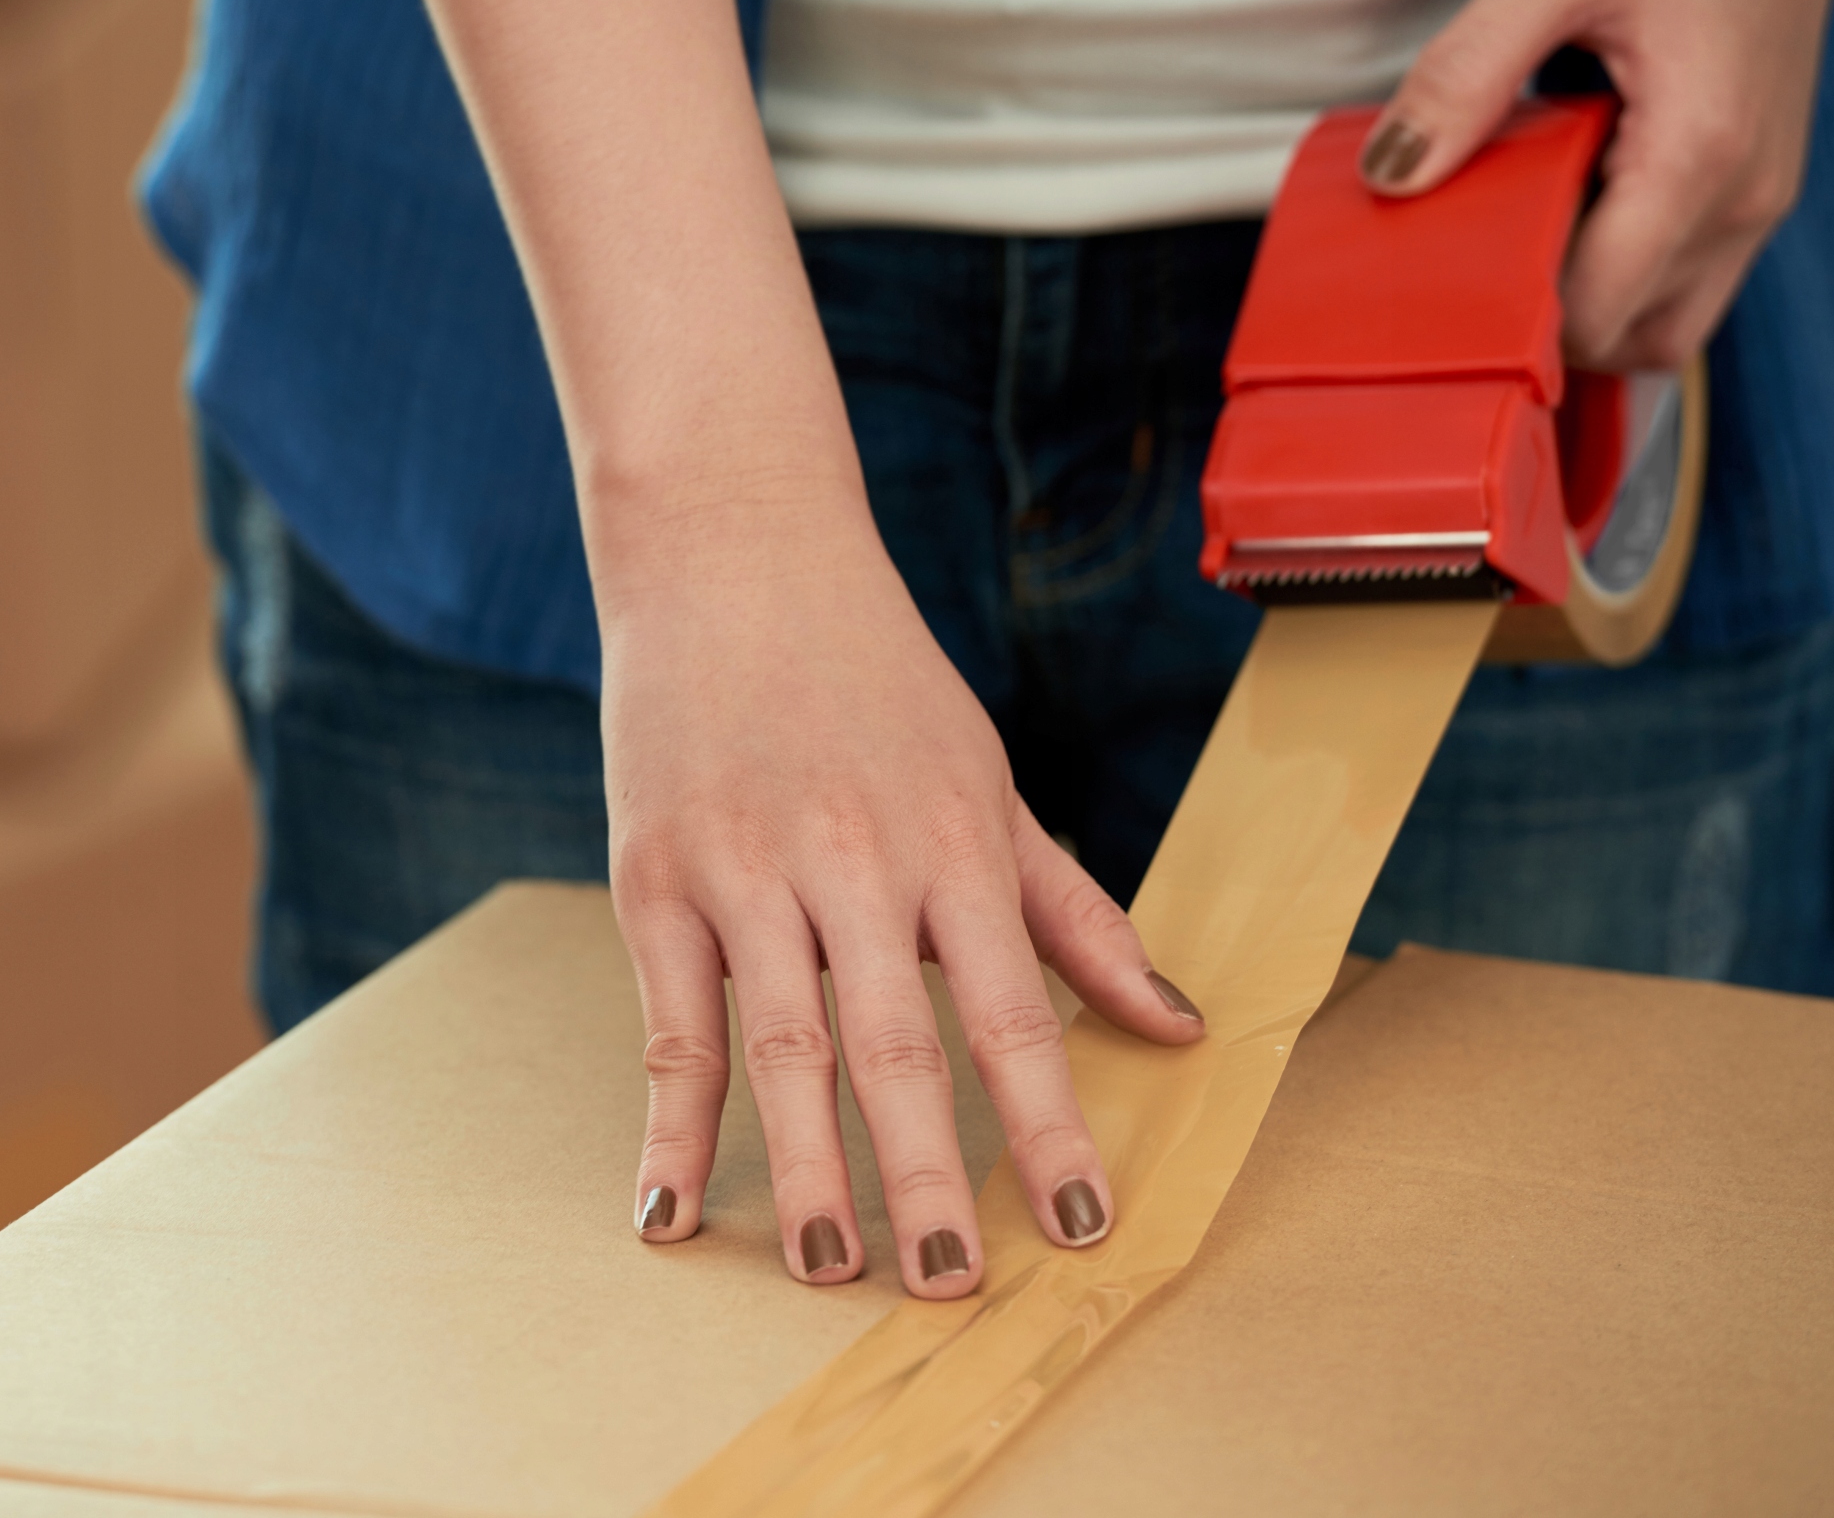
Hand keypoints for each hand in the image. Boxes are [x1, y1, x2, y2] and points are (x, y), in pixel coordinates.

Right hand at [606, 491, 1205, 1298]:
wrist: (733, 550)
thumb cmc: (875, 676)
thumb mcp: (989, 781)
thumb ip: (1076, 910)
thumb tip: (1178, 1025)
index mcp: (954, 840)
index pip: (1014, 1009)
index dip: (1049, 1126)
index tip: (1084, 1226)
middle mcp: (855, 860)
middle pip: (897, 1043)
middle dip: (928, 1171)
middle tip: (949, 1284)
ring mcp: (747, 869)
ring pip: (783, 1042)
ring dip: (803, 1166)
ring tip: (829, 1268)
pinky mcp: (655, 876)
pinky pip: (667, 1021)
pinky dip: (666, 1124)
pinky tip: (668, 1213)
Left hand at [1358, 0, 1833, 370]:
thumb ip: (1464, 79)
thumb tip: (1392, 174)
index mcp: (1700, 155)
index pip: (1595, 313)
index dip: (1513, 324)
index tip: (1439, 298)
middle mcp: (1747, 195)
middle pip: (1634, 340)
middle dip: (1547, 326)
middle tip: (1467, 266)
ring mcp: (1761, 191)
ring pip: (1666, 316)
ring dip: (1586, 298)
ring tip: (1513, 227)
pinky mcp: (1754, 173)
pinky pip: (1683, 265)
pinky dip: (1619, 260)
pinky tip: (1558, 198)